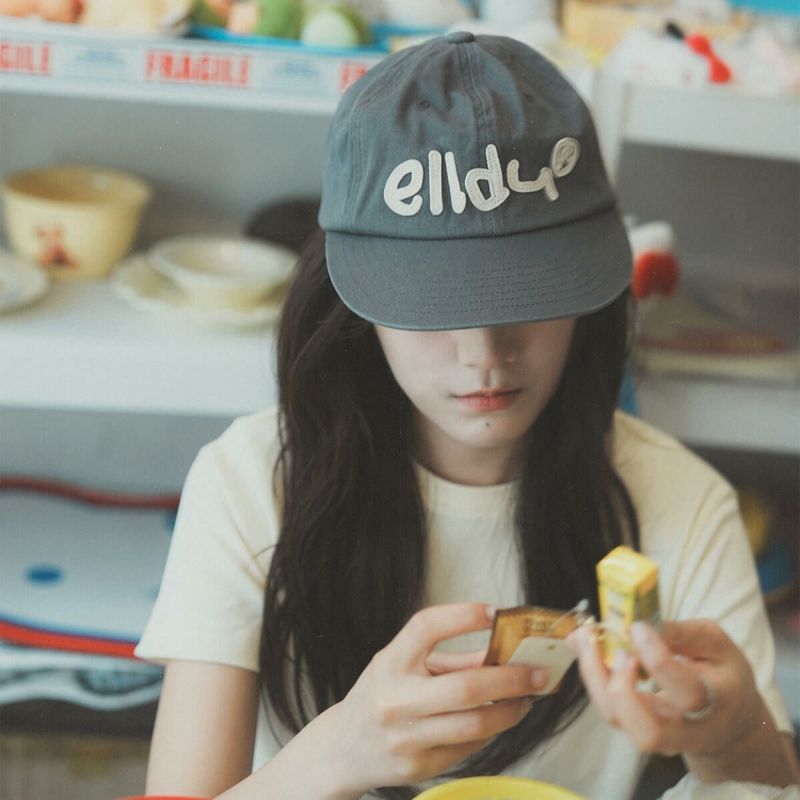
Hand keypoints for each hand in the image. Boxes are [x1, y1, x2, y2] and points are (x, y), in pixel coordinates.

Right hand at [316, 603, 547, 795]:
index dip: (462, 616)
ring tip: (526, 698)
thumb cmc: (381, 696)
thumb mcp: (403, 665)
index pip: (426, 628)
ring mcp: (407, 738)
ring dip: (511, 710)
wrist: (344, 748)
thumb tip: (504, 650)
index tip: (494, 612)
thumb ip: (452, 658)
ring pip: (476, 724)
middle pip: (466, 687)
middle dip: (511, 678)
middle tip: (538, 672)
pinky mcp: (420, 766)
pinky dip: (491, 731)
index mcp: (390, 663)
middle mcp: (396, 700)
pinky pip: (469, 747)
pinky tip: (498, 719)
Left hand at [566, 619, 761, 759]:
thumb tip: (641, 623)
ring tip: (586, 638)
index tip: (637, 627)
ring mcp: (658, 736)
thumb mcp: (717, 645)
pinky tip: (582, 642)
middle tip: (615, 649)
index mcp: (717, 704)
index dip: (657, 660)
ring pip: (618, 720)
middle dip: (621, 687)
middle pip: (648, 730)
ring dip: (595, 677)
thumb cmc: (723, 676)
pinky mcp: (634, 727)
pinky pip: (607, 706)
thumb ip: (683, 633)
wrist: (728, 725)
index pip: (687, 694)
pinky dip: (590, 674)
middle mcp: (685, 730)